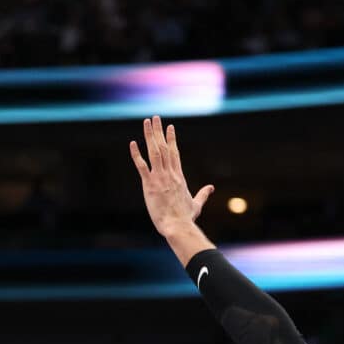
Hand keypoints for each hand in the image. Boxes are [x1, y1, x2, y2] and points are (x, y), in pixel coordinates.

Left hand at [130, 115, 214, 238]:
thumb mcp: (196, 204)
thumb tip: (211, 188)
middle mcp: (170, 174)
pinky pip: (142, 166)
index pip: (174, 153)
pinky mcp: (150, 185)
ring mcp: (160, 178)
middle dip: (159, 131)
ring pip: (155, 152)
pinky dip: (136, 154)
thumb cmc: (186, 218)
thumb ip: (203, 194)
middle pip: (164, 147)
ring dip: (150, 136)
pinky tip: (132, 143)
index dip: (171, 139)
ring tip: (147, 122)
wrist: (178, 226)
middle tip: (155, 118)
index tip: (169, 127)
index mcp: (179, 177)